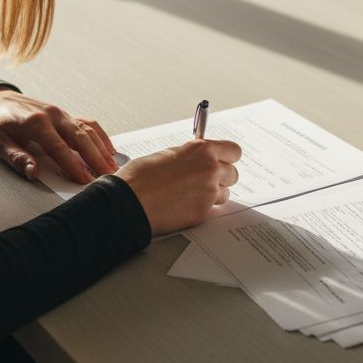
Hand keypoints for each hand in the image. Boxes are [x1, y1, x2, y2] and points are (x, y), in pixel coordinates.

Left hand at [0, 87, 117, 182]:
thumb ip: (17, 157)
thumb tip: (33, 172)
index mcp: (35, 123)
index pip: (59, 147)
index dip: (73, 165)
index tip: (84, 180)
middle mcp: (52, 115)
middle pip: (80, 137)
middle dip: (95, 158)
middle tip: (107, 175)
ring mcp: (61, 112)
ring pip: (87, 130)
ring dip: (101, 148)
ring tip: (112, 166)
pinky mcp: (64, 113)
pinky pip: (87, 123)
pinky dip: (100, 136)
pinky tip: (108, 148)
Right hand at [116, 138, 241, 235]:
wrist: (129, 201)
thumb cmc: (141, 177)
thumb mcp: (168, 155)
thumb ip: (190, 156)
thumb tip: (198, 159)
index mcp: (202, 150)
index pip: (233, 151)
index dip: (227, 157)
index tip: (223, 160)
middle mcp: (210, 169)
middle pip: (233, 173)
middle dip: (222, 177)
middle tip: (206, 180)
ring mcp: (209, 192)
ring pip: (225, 193)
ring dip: (214, 194)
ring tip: (191, 194)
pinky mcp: (203, 212)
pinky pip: (212, 209)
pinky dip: (202, 208)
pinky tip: (184, 205)